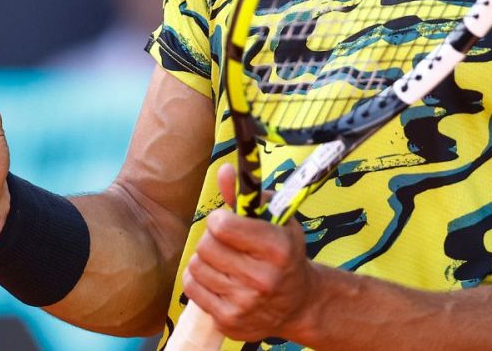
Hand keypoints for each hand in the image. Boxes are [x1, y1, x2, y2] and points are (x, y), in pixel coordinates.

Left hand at [182, 164, 318, 341]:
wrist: (298, 304)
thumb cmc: (285, 254)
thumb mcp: (277, 220)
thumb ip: (245, 196)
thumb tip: (224, 170)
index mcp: (277, 249)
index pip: (223, 226)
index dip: (220, 220)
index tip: (227, 222)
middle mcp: (262, 279)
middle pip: (206, 246)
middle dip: (212, 239)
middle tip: (226, 242)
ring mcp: (244, 303)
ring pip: (196, 266)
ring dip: (205, 259)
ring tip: (224, 261)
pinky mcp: (229, 321)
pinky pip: (192, 288)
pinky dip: (200, 280)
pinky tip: (218, 278)